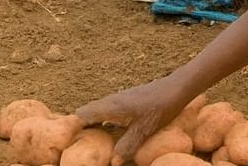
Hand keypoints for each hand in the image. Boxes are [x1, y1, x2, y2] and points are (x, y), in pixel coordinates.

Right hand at [76, 74, 195, 159]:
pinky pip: (108, 111)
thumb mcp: (144, 130)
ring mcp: (119, 99)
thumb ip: (127, 146)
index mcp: (111, 106)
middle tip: (81, 146)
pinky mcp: (127, 101)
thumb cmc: (160, 107)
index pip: (82, 114)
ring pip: (98, 111)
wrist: (176, 88)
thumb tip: (112, 162)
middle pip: (87, 113)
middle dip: (82, 128)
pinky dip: (104, 121)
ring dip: (93, 125)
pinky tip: (112, 132)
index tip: (71, 142)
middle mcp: (111, 101)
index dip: (73, 127)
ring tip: (93, 143)